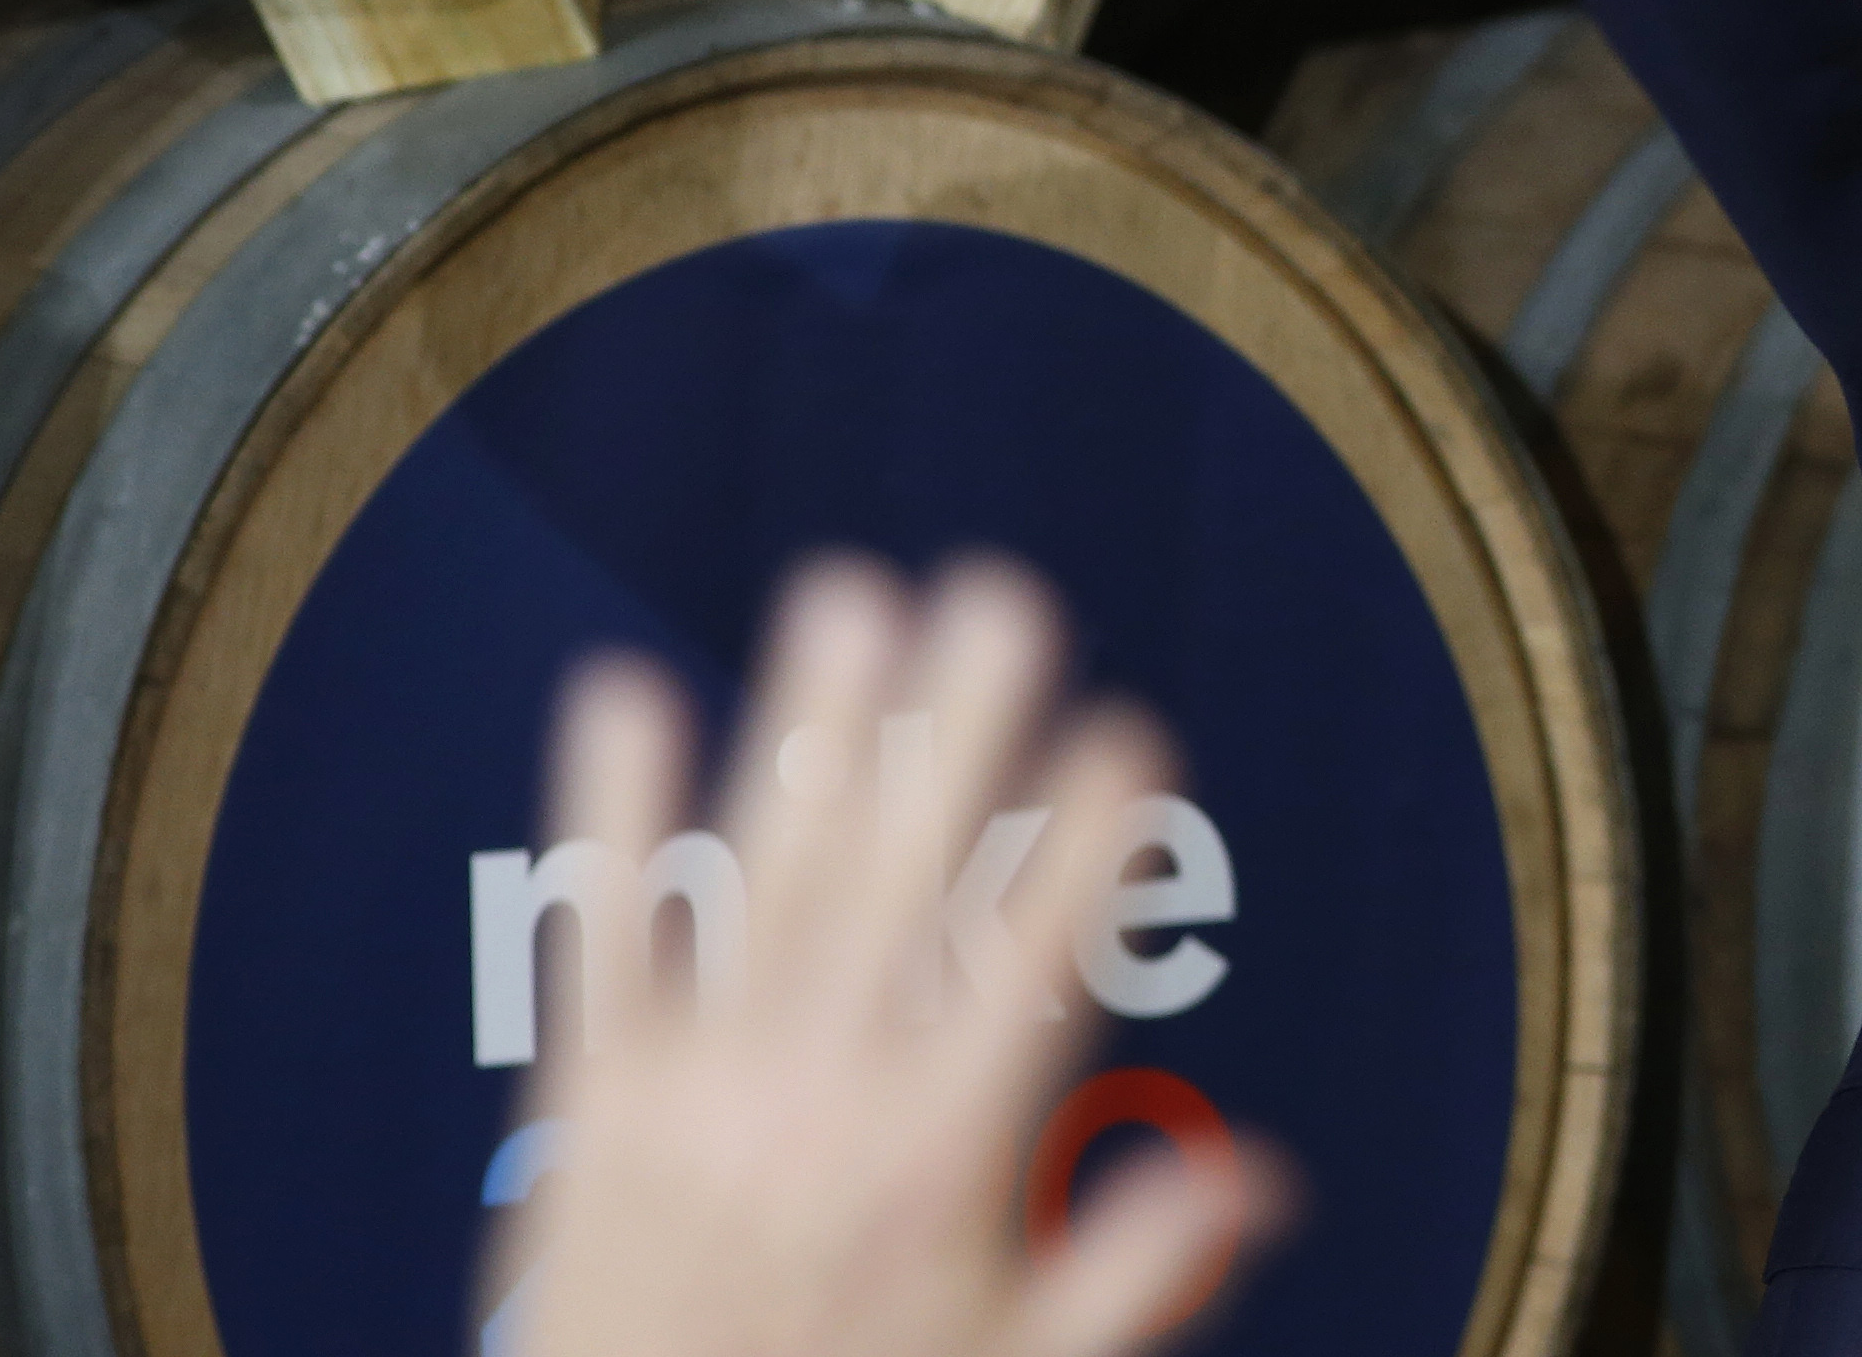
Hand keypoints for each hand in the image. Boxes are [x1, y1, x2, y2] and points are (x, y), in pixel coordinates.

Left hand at [493, 558, 1294, 1356]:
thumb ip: (1140, 1266)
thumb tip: (1274, 1176)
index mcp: (944, 1159)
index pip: (1033, 963)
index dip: (1087, 848)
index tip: (1130, 732)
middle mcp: (827, 1099)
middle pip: (905, 879)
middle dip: (959, 730)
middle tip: (1003, 596)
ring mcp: (700, 1087)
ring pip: (767, 873)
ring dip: (809, 725)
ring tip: (851, 594)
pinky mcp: (587, 1095)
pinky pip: (599, 935)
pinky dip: (606, 813)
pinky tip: (622, 689)